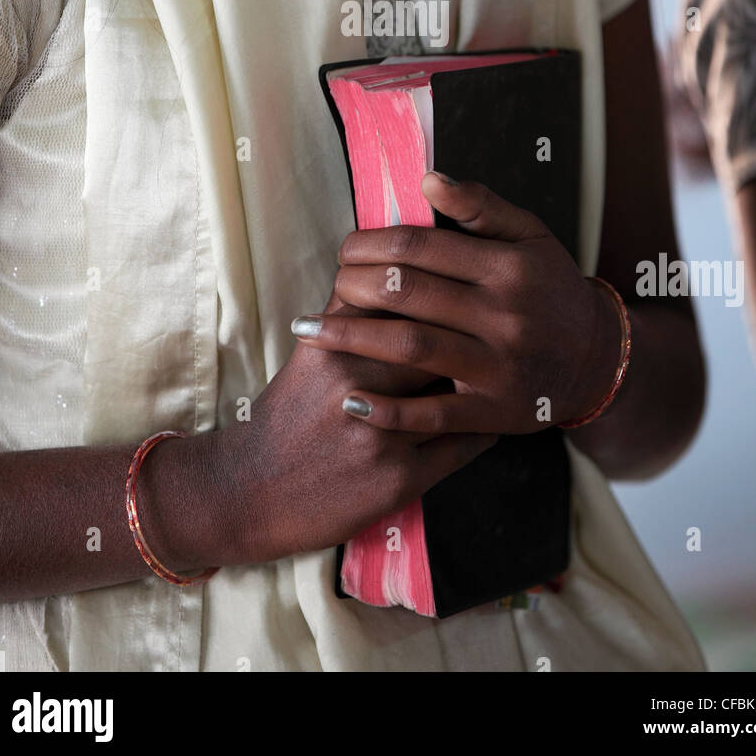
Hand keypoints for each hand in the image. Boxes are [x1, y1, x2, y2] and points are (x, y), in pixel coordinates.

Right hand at [214, 286, 495, 565]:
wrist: (253, 490)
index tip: (465, 280)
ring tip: (502, 362)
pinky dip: (484, 425)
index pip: (401, 301)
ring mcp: (380, 437)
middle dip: (467, 330)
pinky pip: (462, 445)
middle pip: (435, 341)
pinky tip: (494, 412)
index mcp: (334, 348)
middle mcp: (357, 387)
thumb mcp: (311, 354)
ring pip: (455, 392)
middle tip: (497, 319)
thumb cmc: (288, 414)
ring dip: (484, 377)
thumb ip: (350, 312)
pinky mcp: (398, 480)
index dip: (439, 287)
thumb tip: (394, 265)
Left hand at [291, 172, 621, 435]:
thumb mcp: (530, 235)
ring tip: (309, 332)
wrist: (597, 360)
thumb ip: (480, 206)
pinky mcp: (495, 414)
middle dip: (354, 286)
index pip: (420, 247)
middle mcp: (504, 315)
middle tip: (329, 286)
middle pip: (408, 294)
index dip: (371, 244)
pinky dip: (388, 410)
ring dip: (351, 338)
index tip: (345, 249)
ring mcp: (499, 367)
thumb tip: (427, 179)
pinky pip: (432, 415)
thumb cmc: (549, 288)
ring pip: (410, 347)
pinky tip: (350, 398)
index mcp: (508, 266)